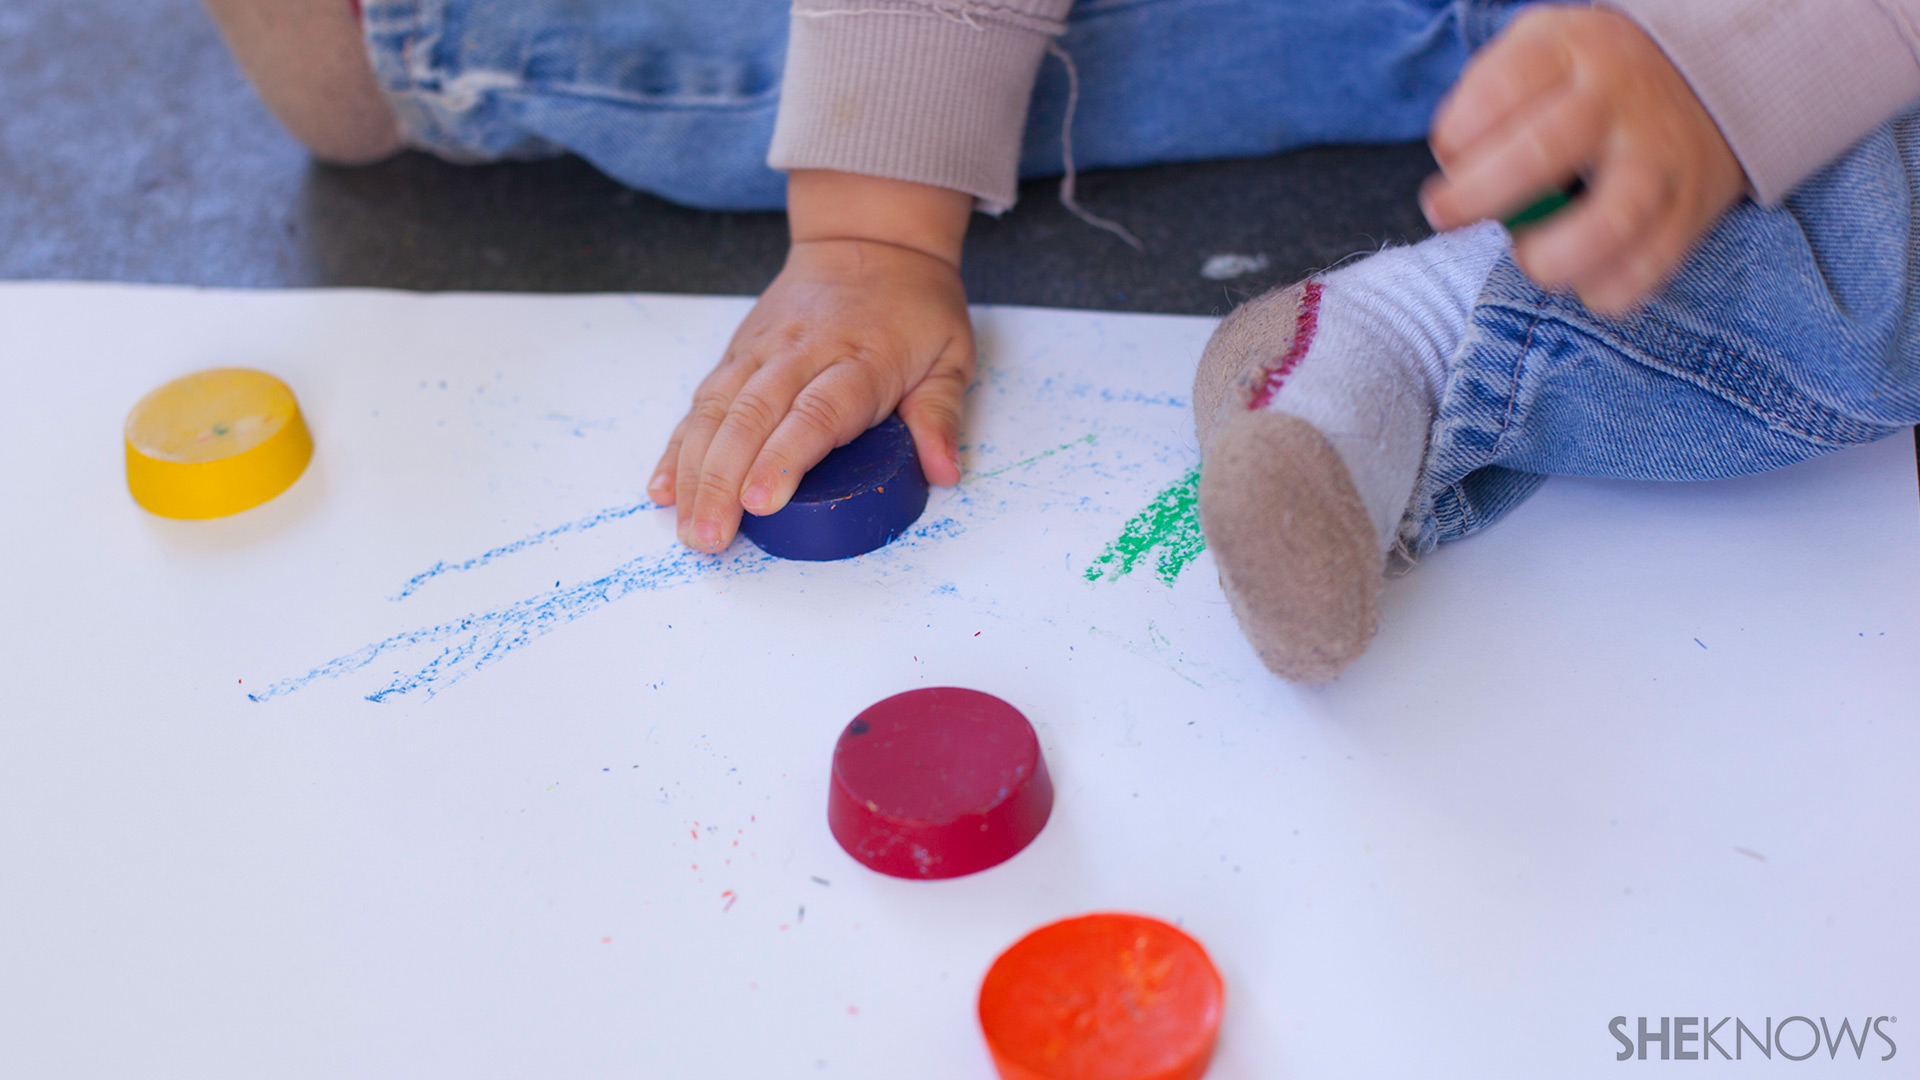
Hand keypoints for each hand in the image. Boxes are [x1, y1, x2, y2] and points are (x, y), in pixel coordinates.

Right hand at [649, 172, 973, 551]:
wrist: (870, 239)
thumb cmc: (913, 305)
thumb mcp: (951, 353)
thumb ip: (941, 413)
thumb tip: (944, 471)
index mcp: (861, 359)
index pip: (816, 412)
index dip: (783, 458)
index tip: (760, 503)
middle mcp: (801, 353)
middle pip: (751, 418)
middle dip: (722, 482)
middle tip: (710, 538)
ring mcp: (762, 351)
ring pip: (715, 411)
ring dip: (694, 473)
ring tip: (688, 527)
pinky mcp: (737, 352)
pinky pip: (701, 401)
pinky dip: (679, 446)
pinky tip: (663, 487)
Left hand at [1420, 6, 1748, 313]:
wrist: (1707, 76)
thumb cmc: (1588, 80)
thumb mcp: (1540, 51)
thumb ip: (1487, 97)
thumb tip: (1453, 167)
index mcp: (1573, 51)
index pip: (1503, 88)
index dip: (1459, 131)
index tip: (1447, 157)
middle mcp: (1620, 101)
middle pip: (1542, 153)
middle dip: (1479, 196)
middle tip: (1447, 216)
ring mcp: (1659, 156)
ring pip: (1613, 218)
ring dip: (1555, 255)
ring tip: (1528, 258)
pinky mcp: (1690, 207)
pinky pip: (1651, 263)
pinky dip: (1608, 288)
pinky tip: (1582, 281)